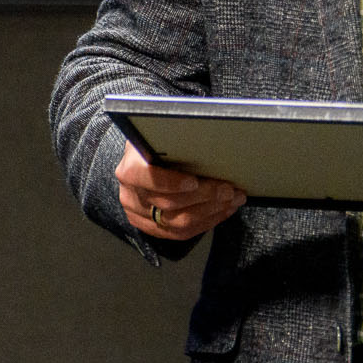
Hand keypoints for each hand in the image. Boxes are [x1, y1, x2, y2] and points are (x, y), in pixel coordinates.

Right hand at [115, 143, 244, 240]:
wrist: (143, 165)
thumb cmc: (157, 148)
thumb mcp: (159, 136)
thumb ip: (174, 137)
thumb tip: (201, 129)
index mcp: (129, 169)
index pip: (145, 178)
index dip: (170, 182)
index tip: (194, 180)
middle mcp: (131, 196)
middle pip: (168, 203)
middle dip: (204, 196)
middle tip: (228, 188)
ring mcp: (141, 215)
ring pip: (179, 222)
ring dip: (211, 211)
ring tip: (232, 199)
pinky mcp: (154, 229)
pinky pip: (183, 233)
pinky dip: (208, 221)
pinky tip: (223, 210)